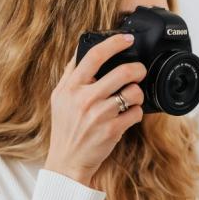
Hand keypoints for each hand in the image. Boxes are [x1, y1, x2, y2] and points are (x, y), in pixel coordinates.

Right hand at [44, 33, 145, 186]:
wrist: (67, 161)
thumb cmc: (65, 128)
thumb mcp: (59, 98)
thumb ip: (70, 75)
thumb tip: (81, 50)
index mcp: (71, 87)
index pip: (94, 56)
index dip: (114, 43)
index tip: (127, 38)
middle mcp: (84, 99)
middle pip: (123, 72)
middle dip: (137, 69)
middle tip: (139, 71)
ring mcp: (99, 114)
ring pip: (133, 92)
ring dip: (138, 93)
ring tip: (132, 97)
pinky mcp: (112, 130)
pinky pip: (137, 112)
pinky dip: (137, 112)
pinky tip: (129, 115)